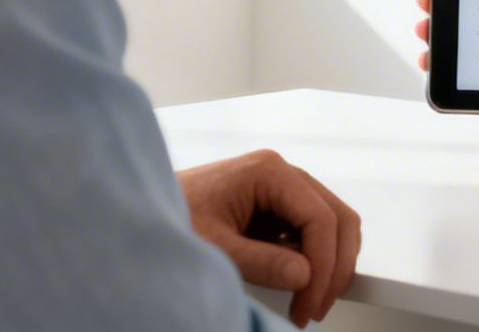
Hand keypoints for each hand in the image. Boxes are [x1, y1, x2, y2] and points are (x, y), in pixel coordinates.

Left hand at [178, 150, 360, 328]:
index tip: (309, 303)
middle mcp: (281, 174)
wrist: (141, 211)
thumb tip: (304, 276)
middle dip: (334, 267)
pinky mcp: (276, 207)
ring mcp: (281, 189)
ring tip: (308, 301)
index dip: (323, 266)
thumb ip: (260, 262)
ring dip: (329, 264)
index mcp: (268, 171)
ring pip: (333, 225)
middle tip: (315, 307)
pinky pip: (313, 232)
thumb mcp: (213, 246)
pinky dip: (315, 260)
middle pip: (337, 218)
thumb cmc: (169, 216)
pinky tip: (298, 284)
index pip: (320, 218)